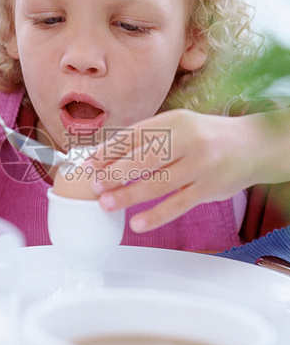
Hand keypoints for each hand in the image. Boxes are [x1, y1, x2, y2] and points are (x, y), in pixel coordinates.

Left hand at [91, 108, 289, 232]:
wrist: (254, 146)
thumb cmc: (207, 137)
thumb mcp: (180, 127)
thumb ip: (150, 139)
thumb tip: (108, 156)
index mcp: (175, 121)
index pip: (135, 135)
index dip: (109, 150)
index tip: (89, 163)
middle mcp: (188, 139)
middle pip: (144, 158)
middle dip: (115, 172)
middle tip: (94, 185)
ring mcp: (201, 165)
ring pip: (158, 183)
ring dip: (128, 195)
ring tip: (107, 204)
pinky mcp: (209, 188)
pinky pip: (178, 204)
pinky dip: (155, 215)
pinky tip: (137, 223)